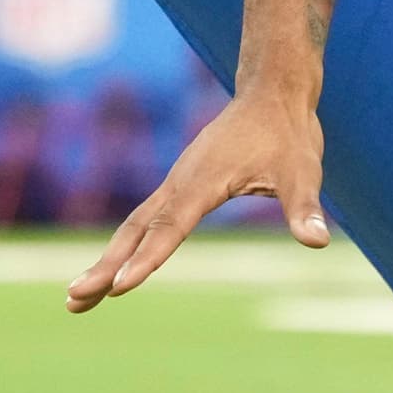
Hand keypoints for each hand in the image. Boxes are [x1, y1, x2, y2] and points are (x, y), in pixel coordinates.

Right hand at [64, 90, 326, 312]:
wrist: (271, 92)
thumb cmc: (288, 133)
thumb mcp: (303, 172)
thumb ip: (305, 209)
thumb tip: (318, 241)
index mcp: (204, 182)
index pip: (170, 229)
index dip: (146, 261)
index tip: (120, 288)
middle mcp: (180, 182)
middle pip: (134, 231)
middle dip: (104, 267)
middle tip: (73, 301)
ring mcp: (175, 182)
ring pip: (132, 227)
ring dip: (104, 261)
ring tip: (76, 299)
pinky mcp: (179, 184)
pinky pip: (143, 220)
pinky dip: (122, 246)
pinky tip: (111, 268)